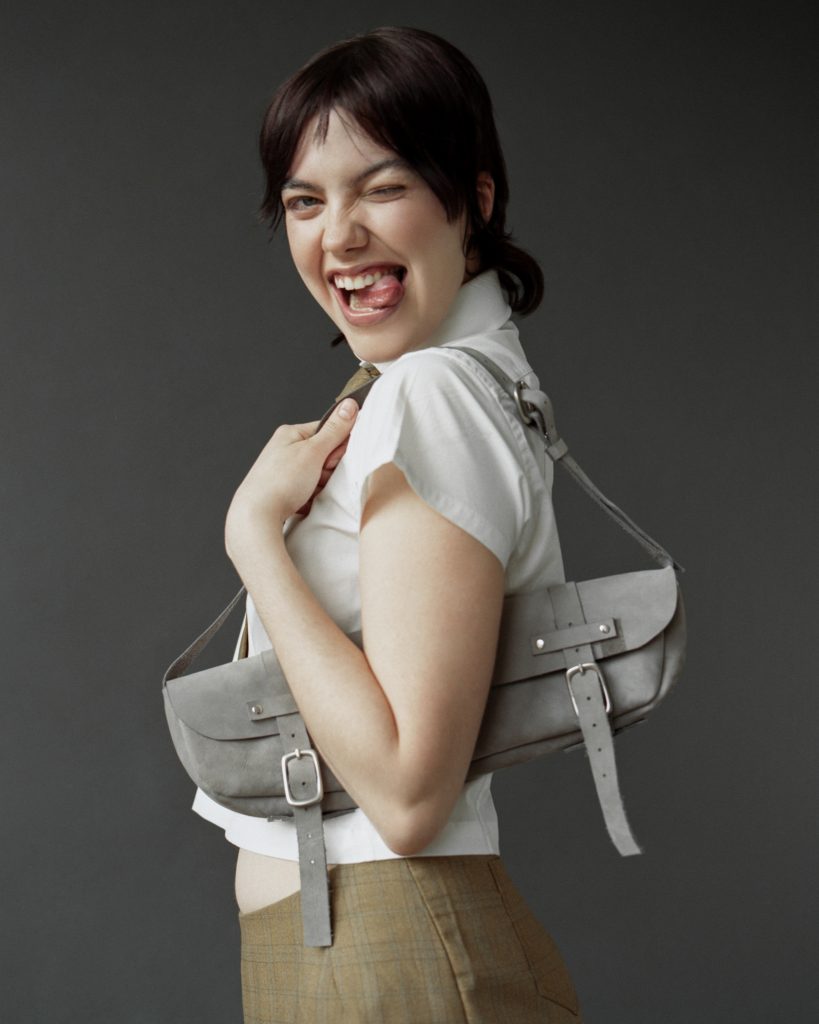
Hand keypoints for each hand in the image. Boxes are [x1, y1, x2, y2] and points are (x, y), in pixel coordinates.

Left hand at [225, 398, 358, 558]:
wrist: (256, 516)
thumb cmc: (279, 482)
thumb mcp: (313, 451)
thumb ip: (334, 430)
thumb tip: (349, 405)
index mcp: (290, 433)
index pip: (327, 430)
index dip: (337, 446)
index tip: (334, 458)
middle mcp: (285, 449)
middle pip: (324, 454)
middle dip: (328, 468)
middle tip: (319, 476)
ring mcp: (284, 470)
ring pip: (318, 474)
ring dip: (321, 484)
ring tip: (309, 491)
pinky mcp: (284, 489)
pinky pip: (309, 489)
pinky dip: (311, 496)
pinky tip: (304, 501)